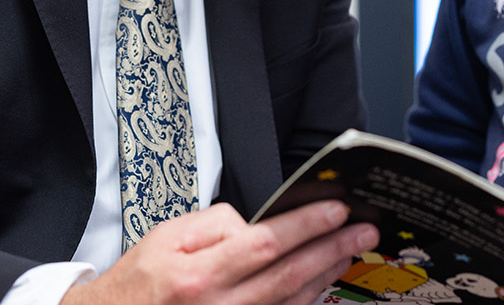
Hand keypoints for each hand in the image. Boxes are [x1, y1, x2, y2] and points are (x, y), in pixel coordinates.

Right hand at [61, 200, 378, 304]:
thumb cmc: (139, 283)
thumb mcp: (166, 237)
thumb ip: (215, 224)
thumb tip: (256, 224)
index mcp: (196, 276)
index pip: (265, 244)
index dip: (307, 226)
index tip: (337, 209)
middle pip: (289, 277)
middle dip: (332, 249)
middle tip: (364, 230)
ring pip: (292, 303)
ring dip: (327, 276)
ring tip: (351, 251)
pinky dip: (307, 302)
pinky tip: (324, 284)